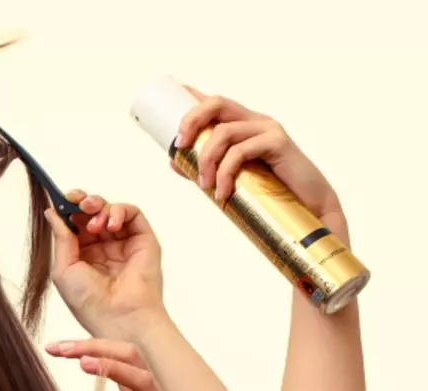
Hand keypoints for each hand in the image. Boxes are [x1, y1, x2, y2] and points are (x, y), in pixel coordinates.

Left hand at [45, 191, 165, 339]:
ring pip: (112, 210)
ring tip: (95, 224)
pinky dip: (120, 211)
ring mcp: (124, 242)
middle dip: (83, 202)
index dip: (69, 209)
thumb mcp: (64, 268)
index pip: (76, 223)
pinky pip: (133, 214)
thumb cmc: (89, 301)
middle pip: (93, 212)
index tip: (62, 199)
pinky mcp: (143, 240)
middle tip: (76, 201)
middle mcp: (104, 247)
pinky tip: (110, 225)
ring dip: (100, 207)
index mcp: (84, 255)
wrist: (118, 316)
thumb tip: (52, 212)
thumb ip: (60, 237)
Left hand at [175, 87, 347, 242]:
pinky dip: (225, 173)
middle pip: (217, 103)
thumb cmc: (269, 191)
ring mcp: (268, 129)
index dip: (191, 96)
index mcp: (242, 124)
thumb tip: (172, 161)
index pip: (214, 102)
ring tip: (205, 186)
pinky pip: (240, 152)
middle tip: (178, 146)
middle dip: (191, 120)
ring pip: (224, 132)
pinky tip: (222, 193)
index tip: (170, 98)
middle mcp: (255, 120)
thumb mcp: (229, 176)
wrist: (309, 207)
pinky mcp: (278, 142)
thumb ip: (203, 167)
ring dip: (206, 160)